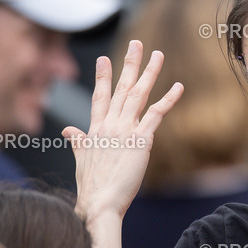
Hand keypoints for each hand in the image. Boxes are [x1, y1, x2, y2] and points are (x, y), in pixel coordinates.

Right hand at [62, 40, 183, 222]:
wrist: (99, 204)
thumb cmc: (90, 189)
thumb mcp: (81, 159)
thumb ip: (78, 141)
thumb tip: (69, 131)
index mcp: (95, 130)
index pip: (99, 97)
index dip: (103, 77)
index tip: (104, 59)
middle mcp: (110, 125)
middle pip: (121, 88)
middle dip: (129, 64)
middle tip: (137, 43)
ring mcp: (125, 130)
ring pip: (139, 94)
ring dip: (149, 73)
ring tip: (157, 54)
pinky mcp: (141, 140)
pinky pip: (156, 114)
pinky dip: (168, 99)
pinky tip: (178, 87)